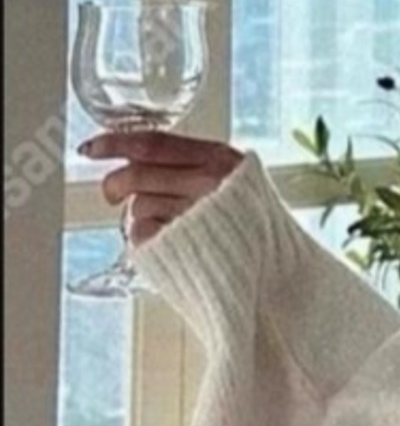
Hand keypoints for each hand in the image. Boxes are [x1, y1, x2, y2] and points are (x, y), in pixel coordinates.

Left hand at [77, 130, 245, 246]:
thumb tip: (141, 157)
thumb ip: (199, 165)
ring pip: (137, 206)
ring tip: (163, 228)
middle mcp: (206, 186)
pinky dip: (144, 238)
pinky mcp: (180, 248)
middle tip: (111, 193)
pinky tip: (166, 245)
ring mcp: (192, 218)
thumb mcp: (240, 184)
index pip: (154, 143)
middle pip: (136, 175)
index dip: (116, 143)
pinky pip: (141, 235)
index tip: (94, 147)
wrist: (280, 282)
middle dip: (115, 185)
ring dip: (138, 216)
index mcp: (221, 162)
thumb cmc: (259, 235)